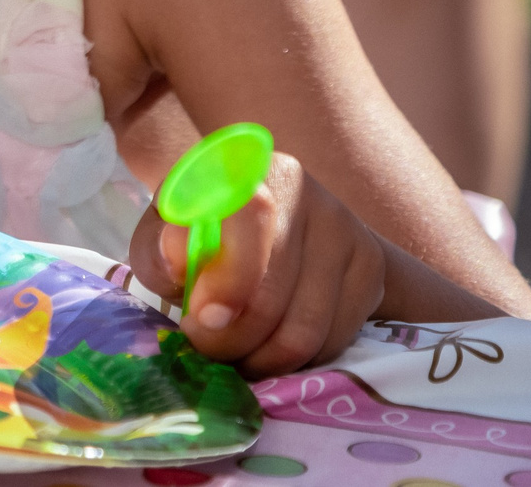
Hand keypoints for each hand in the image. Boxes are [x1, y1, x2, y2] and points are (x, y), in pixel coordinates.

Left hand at [127, 150, 384, 373]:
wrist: (268, 227)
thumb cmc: (202, 234)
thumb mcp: (164, 236)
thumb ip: (159, 247)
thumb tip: (178, 254)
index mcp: (244, 169)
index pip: (249, 218)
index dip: (229, 278)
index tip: (201, 320)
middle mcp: (304, 190)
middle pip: (274, 293)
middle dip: (232, 339)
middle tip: (206, 351)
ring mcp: (345, 228)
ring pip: (306, 329)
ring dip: (263, 359)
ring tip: (235, 356)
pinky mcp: (371, 266)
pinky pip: (336, 339)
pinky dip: (298, 361)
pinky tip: (271, 347)